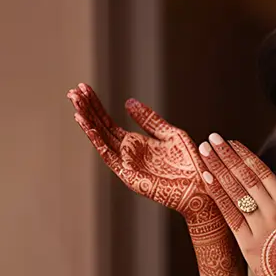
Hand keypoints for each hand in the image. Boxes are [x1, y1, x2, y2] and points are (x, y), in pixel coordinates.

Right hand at [67, 83, 241, 275]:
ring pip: (100, 140)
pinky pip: (109, 156)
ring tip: (75, 104)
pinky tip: (87, 124)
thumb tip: (128, 101)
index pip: (108, 122)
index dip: (96, 106)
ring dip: (87, 122)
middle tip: (73, 91)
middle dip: (87, 110)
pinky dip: (97, 140)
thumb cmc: (190, 164)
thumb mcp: (170, 133)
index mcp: (135, 143)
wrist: (201, 186)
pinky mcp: (128, 176)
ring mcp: (126, 165)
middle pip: (100, 128)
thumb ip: (149, 120)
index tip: (83, 88)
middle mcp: (126, 154)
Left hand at [198, 134, 275, 275]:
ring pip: (235, 192)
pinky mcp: (247, 244)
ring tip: (204, 153)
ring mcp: (259, 227)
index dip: (245, 156)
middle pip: (245, 178)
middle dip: (227, 156)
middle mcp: (273, 212)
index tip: (232, 143)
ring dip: (218, 169)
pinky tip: (207, 179)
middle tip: (212, 139)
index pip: (263, 173)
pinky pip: (229, 215)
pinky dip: (217, 195)